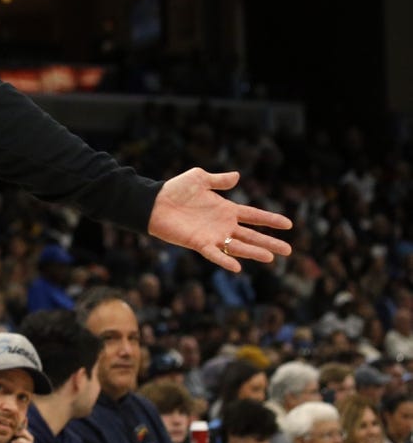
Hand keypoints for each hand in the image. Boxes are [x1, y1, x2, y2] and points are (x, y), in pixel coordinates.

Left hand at [148, 168, 291, 271]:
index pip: (254, 215)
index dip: (270, 220)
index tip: (289, 225)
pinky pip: (215, 254)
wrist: (154, 202)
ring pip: (238, 246)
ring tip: (271, 258)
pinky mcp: (198, 243)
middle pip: (252, 235)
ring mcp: (212, 235)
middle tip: (288, 251)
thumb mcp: (200, 178)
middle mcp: (223, 225)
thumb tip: (237, 176)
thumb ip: (219, 180)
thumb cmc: (175, 189)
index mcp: (226, 209)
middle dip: (270, 242)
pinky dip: (225, 260)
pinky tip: (237, 266)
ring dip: (253, 252)